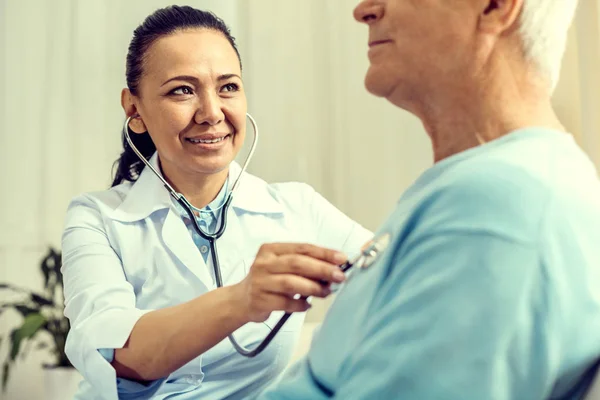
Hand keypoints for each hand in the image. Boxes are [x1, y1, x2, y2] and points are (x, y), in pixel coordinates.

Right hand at [232, 243, 347, 322]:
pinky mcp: (260, 300)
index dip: (323, 253)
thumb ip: (304, 265)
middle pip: (297, 263)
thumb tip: (333, 270)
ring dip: (313, 288)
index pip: (302, 248)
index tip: (342, 259)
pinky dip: (300, 305)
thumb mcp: (282, 265)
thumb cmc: (269, 280)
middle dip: (322, 269)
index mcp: (271, 249)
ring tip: (326, 292)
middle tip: (339, 276)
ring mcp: (260, 282)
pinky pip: (285, 303)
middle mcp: (264, 263)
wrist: (241, 300)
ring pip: (291, 283)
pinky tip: (307, 306)